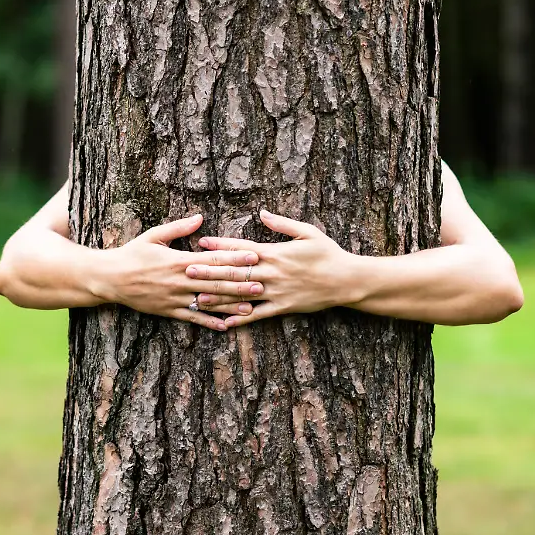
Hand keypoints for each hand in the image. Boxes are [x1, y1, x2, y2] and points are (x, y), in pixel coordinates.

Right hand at [96, 213, 263, 330]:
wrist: (109, 279)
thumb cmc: (132, 253)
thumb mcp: (154, 236)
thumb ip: (179, 228)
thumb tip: (200, 217)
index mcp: (178, 260)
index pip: (212, 260)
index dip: (234, 259)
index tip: (254, 257)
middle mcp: (179, 281)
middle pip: (215, 282)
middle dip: (240, 284)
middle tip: (262, 284)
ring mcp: (174, 298)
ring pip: (208, 303)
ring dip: (230, 305)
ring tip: (251, 307)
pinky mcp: (169, 311)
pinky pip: (193, 319)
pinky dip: (210, 323)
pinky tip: (226, 326)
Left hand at [194, 210, 356, 327]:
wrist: (346, 280)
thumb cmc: (328, 253)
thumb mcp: (308, 232)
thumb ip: (282, 224)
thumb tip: (262, 213)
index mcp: (275, 252)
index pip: (242, 248)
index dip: (220, 245)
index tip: (201, 243)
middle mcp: (272, 273)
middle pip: (235, 272)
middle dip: (210, 271)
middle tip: (187, 270)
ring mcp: (276, 291)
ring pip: (242, 295)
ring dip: (218, 297)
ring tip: (197, 298)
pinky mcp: (283, 307)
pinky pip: (258, 314)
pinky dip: (241, 318)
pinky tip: (225, 322)